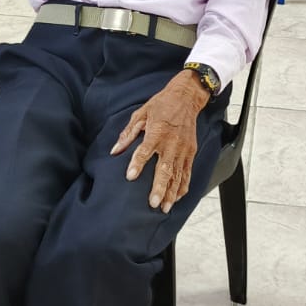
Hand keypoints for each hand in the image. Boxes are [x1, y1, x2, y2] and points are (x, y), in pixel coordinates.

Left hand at [110, 72, 208, 212]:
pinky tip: (177, 197)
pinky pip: (187, 172)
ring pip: (178, 175)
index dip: (137, 164)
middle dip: (159, 188)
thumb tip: (115, 150)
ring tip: (165, 207)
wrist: (186, 97)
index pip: (145, 151)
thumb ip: (128, 133)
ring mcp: (183, 149)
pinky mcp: (191, 151)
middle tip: (153, 203)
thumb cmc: (162, 104)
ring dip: (171, 192)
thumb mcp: (141, 114)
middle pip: (165, 169)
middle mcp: (171, 142)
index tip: (130, 176)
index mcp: (157, 131)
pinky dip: (183, 186)